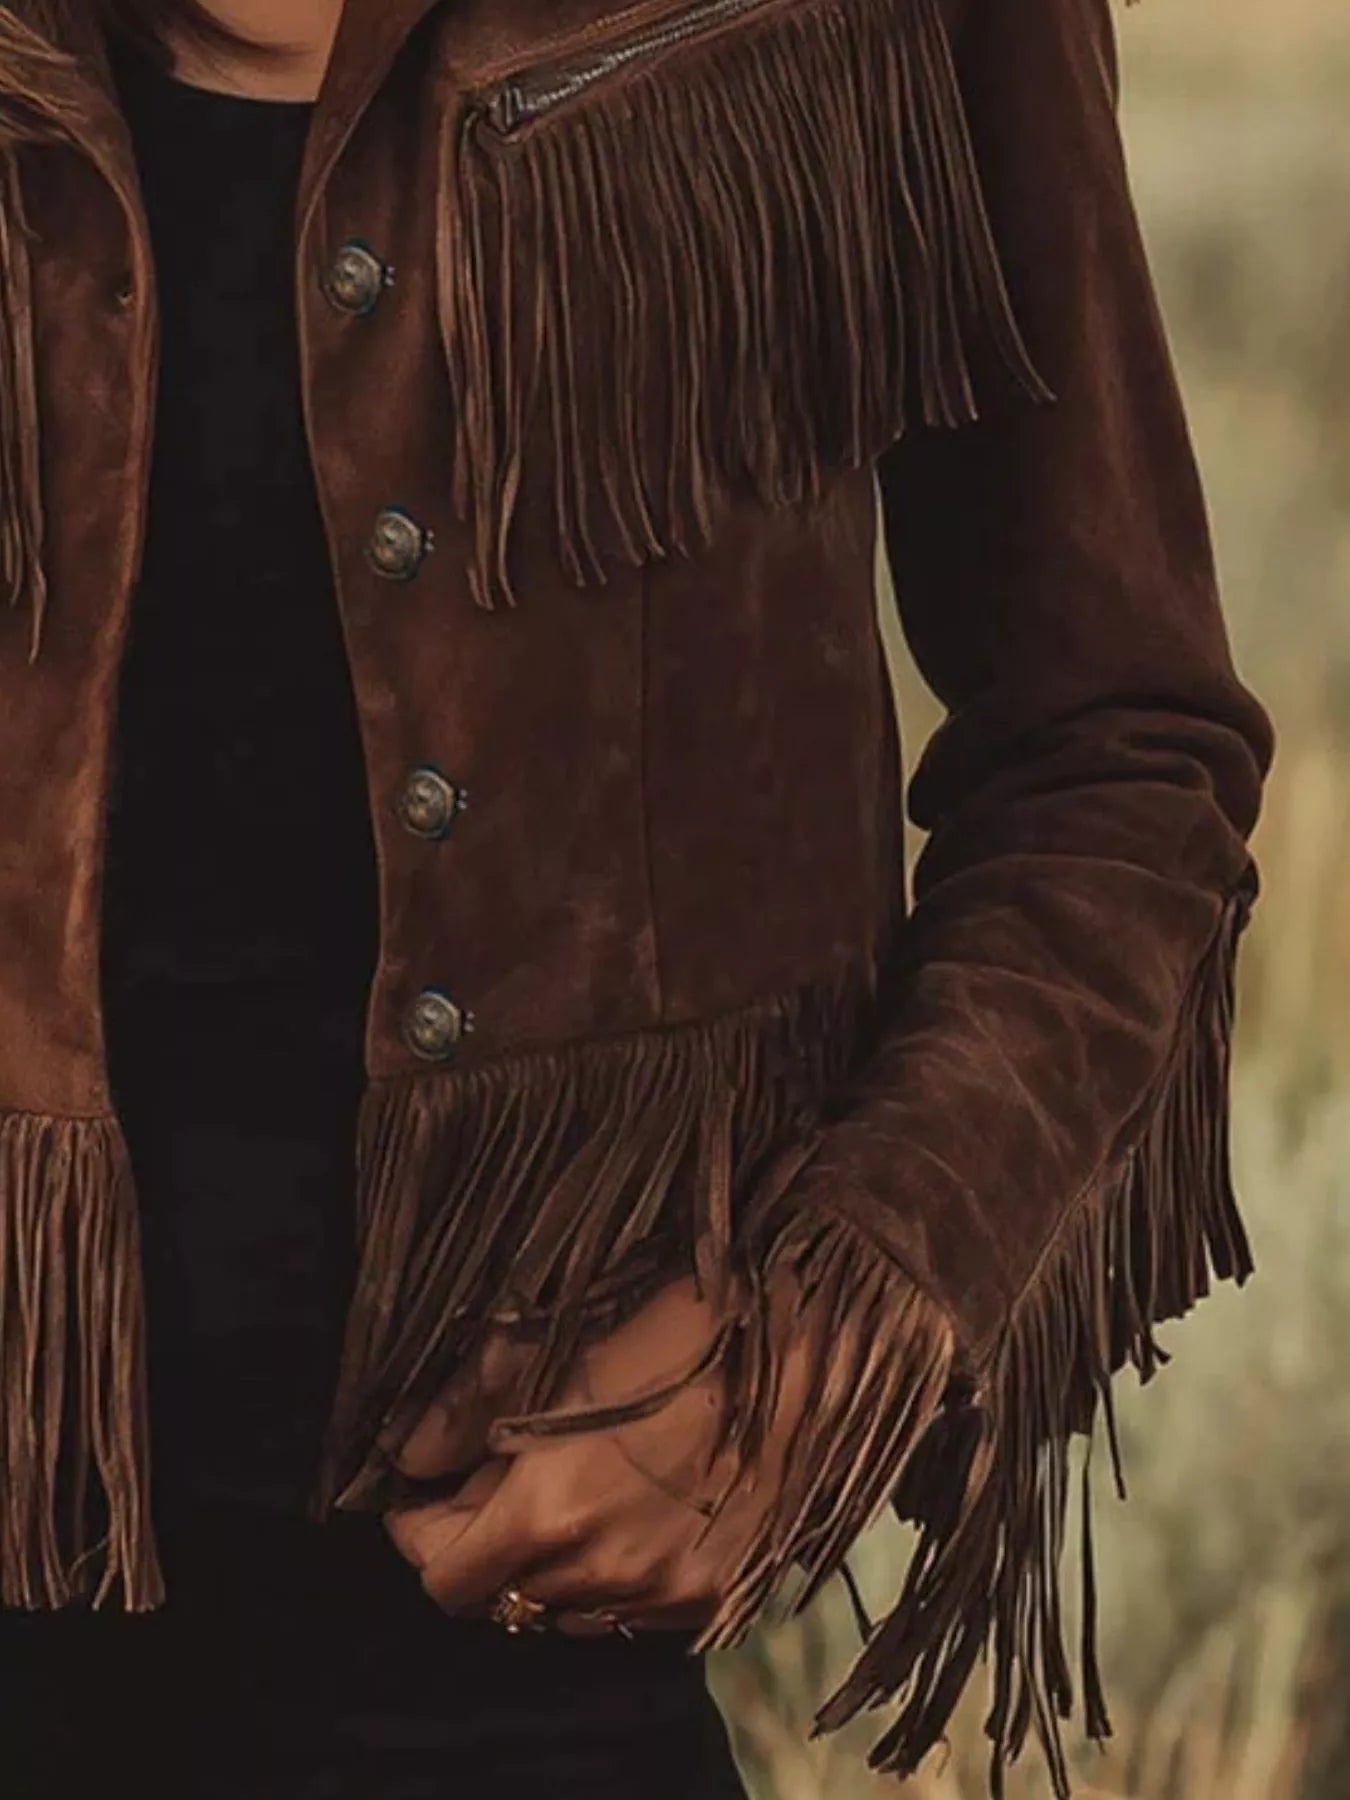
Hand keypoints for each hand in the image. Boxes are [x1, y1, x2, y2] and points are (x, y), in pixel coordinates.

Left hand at [382, 1266, 814, 1637]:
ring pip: (562, 1608)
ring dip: (545, 1563)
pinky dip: (608, 1575)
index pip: (442, 1576)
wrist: (810, 1352)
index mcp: (548, 1513)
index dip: (420, 1531)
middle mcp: (599, 1574)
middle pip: (498, 1596)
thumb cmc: (680, 1329)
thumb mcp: (558, 1346)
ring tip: (567, 1491)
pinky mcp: (712, 1600)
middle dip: (481, 1542)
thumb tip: (406, 1455)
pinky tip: (628, 1512)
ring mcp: (661, 1596)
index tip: (426, 1492)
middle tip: (497, 1478)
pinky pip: (629, 1610)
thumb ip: (466, 1408)